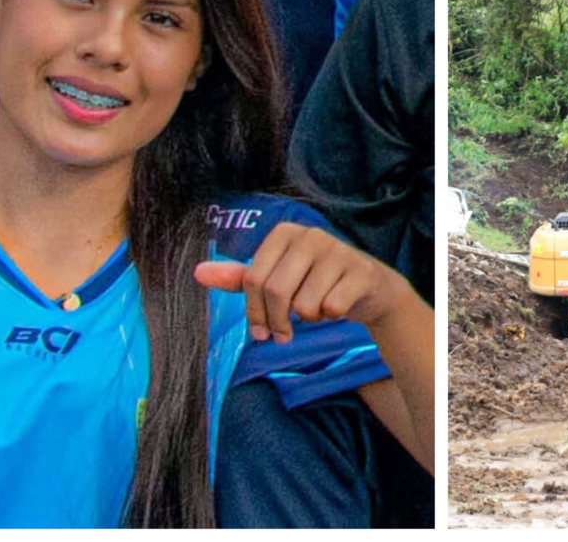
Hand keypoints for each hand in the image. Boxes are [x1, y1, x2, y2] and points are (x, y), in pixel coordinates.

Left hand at [194, 223, 403, 343]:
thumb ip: (239, 278)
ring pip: (305, 304)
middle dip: (277, 323)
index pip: (252, 279)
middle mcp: (310, 235)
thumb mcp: (276, 278)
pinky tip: (337, 307)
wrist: (369, 287)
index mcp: (284, 233)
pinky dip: (331, 317)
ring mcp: (337, 251)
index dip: (253, 313)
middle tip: (284, 336)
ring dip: (308, 319)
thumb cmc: (315, 282)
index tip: (260, 332)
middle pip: (276, 291)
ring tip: (317, 309)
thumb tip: (198, 273)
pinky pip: (331, 308)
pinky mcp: (360, 271)